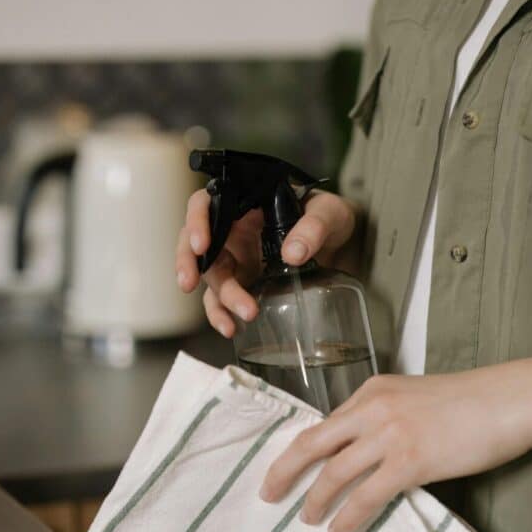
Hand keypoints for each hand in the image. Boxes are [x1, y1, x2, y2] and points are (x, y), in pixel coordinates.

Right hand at [174, 189, 357, 337]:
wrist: (342, 244)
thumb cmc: (330, 217)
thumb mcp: (329, 213)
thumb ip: (314, 227)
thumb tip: (292, 253)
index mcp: (244, 204)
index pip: (206, 204)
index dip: (196, 221)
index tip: (202, 244)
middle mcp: (233, 230)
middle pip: (196, 243)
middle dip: (189, 264)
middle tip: (189, 283)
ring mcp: (236, 259)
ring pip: (211, 277)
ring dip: (220, 298)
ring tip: (242, 316)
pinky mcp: (243, 284)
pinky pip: (221, 301)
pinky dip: (222, 315)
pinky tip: (232, 328)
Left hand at [258, 360, 531, 531]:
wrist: (510, 400)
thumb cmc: (469, 401)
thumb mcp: (415, 396)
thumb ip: (385, 415)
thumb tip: (362, 449)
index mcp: (372, 389)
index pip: (325, 423)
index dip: (301, 450)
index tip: (286, 468)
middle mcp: (372, 408)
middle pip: (313, 443)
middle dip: (284, 471)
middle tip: (268, 494)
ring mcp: (389, 434)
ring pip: (334, 473)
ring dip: (314, 500)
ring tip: (306, 519)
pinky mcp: (410, 461)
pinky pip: (366, 496)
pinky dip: (347, 516)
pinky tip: (339, 529)